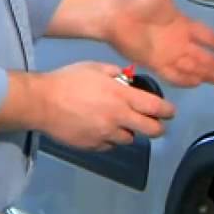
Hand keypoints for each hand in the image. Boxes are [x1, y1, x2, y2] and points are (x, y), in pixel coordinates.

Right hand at [33, 62, 174, 150]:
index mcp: (120, 96)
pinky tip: (100, 129)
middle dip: (157, 127)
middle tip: (155, 124)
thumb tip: (127, 79)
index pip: (154, 107)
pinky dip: (109, 139)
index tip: (170, 112)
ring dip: (129, 132)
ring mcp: (105, 134)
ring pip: (129, 139)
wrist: (42, 102)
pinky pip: (109, 145)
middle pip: (150, 130)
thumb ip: (115, 73)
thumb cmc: (69, 80)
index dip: (167, 111)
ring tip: (120, 123)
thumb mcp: (95, 67)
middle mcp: (118, 118)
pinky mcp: (93, 146)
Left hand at [106, 0, 213, 87]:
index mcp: (183, 24)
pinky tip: (198, 84)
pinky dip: (186, 80)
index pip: (208, 37)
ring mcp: (168, 54)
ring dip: (207, 74)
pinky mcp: (155, 63)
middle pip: (205, 56)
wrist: (111, 14)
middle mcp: (179, 42)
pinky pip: (174, 74)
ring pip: (193, 67)